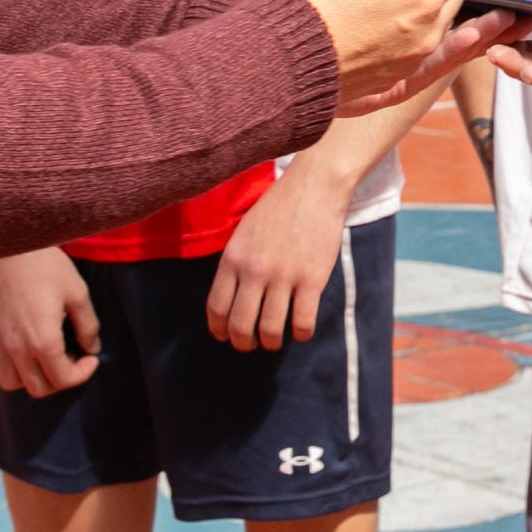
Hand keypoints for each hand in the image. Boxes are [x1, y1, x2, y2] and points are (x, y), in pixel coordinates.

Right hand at [0, 248, 99, 397]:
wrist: (12, 243)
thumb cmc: (48, 265)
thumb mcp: (78, 293)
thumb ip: (88, 326)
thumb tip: (92, 348)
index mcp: (42, 340)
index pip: (63, 379)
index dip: (82, 374)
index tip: (90, 359)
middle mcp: (15, 347)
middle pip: (38, 388)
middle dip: (59, 380)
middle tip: (70, 359)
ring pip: (9, 382)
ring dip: (30, 377)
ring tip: (44, 358)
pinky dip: (1, 364)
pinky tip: (17, 349)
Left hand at [207, 164, 347, 351]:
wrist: (314, 187)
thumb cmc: (278, 207)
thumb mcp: (243, 231)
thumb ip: (235, 263)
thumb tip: (230, 297)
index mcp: (233, 258)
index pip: (216, 307)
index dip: (218, 329)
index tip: (224, 336)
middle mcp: (254, 270)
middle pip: (241, 325)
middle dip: (243, 343)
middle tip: (250, 345)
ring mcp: (284, 276)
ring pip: (271, 330)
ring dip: (271, 342)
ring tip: (275, 340)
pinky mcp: (312, 279)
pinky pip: (303, 322)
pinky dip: (301, 333)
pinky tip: (301, 328)